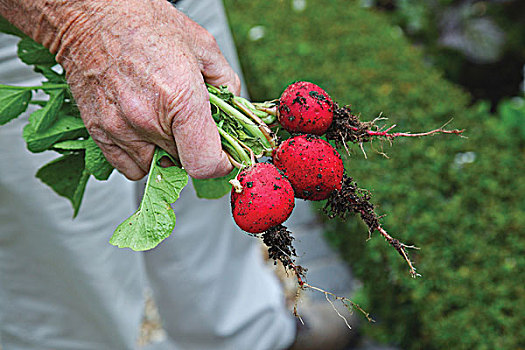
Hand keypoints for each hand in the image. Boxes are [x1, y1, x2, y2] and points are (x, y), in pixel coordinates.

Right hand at [52, 0, 239, 179]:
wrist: (91, 12)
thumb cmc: (142, 23)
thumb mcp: (203, 46)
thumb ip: (226, 83)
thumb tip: (233, 109)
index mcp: (179, 98)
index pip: (205, 163)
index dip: (219, 163)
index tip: (221, 155)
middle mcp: (147, 118)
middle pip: (184, 163)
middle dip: (192, 147)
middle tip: (188, 122)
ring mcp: (119, 128)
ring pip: (157, 167)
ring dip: (166, 151)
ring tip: (162, 120)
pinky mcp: (99, 132)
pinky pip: (129, 167)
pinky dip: (141, 155)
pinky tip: (143, 129)